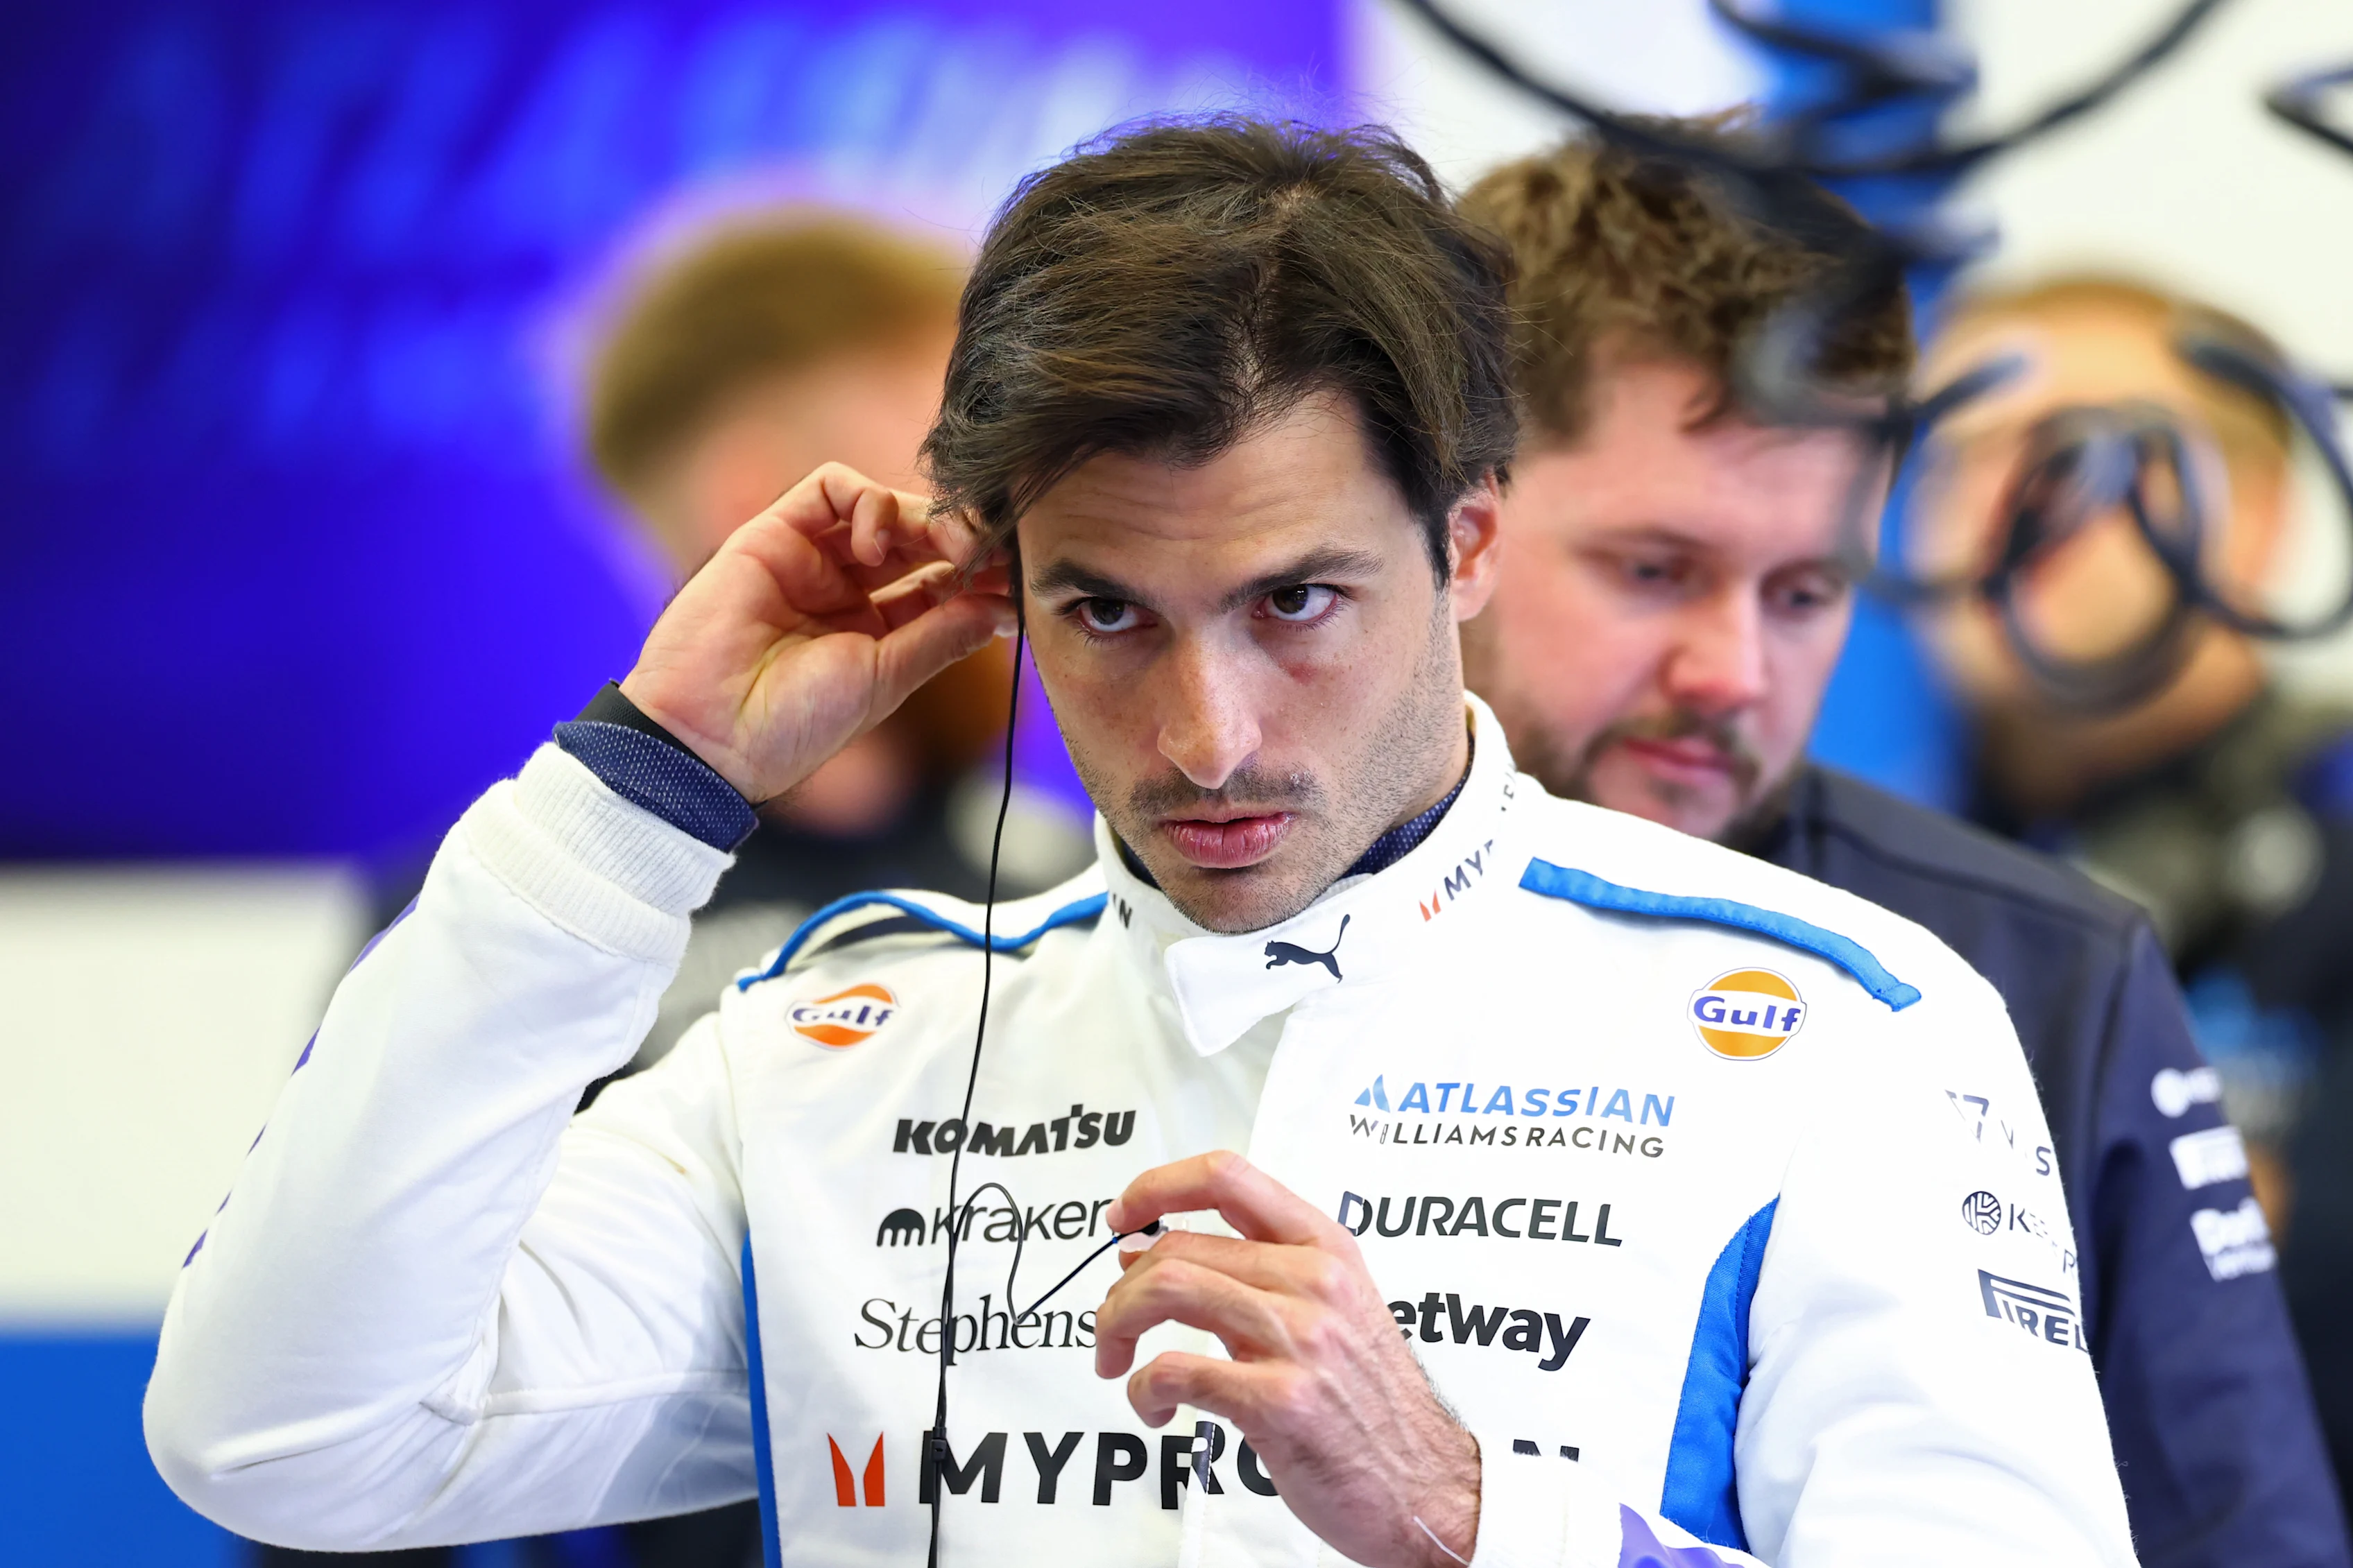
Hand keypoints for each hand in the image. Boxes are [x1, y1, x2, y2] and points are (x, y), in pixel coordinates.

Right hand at [618, 463, 1014, 801]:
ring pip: (884, 508)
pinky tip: (877, 546)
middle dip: (963, 539)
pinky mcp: (774, 532)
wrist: (710, 735)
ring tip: (950, 547)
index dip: (980, 576)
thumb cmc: (793, 723)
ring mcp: (811, 559)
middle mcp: (845, 591)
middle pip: (919, 539)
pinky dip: (869, 503)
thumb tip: (1003, 606)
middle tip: (995, 553)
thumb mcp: (886, 679)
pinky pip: (831, 488)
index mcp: (876, 632)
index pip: (940, 583)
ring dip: (927, 517)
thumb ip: (941, 634)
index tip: (1017, 582)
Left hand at [1098, 1152, 1480, 1567]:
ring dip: (1117, 1326)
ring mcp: (1299, 1338)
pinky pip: (1175, 1370)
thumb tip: (1147, 1252)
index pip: (1226, 1177)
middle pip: (1178, 1245)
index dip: (1156, 1186)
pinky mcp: (1280, 1399)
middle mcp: (1313, 1280)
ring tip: (1118, 1361)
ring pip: (1167, 1289)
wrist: (1427, 1484)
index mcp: (1324, 1247)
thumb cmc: (1370, 1404)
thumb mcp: (1330, 1312)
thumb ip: (1251, 1275)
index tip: (1121, 1216)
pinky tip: (1154, 1407)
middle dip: (1120, 1289)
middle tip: (1111, 1327)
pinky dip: (1142, 1389)